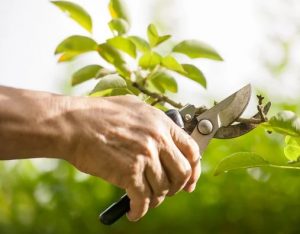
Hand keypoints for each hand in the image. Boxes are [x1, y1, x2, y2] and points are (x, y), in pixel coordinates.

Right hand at [62, 95, 200, 220]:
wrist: (73, 123)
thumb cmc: (98, 114)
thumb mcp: (133, 107)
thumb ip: (153, 122)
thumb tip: (164, 137)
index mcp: (161, 123)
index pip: (192, 150)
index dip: (194, 169)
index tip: (190, 181)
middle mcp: (157, 139)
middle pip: (182, 173)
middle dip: (177, 187)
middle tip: (167, 191)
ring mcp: (144, 156)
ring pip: (162, 189)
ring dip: (156, 199)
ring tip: (145, 199)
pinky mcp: (129, 173)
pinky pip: (143, 200)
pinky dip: (140, 211)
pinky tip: (134, 212)